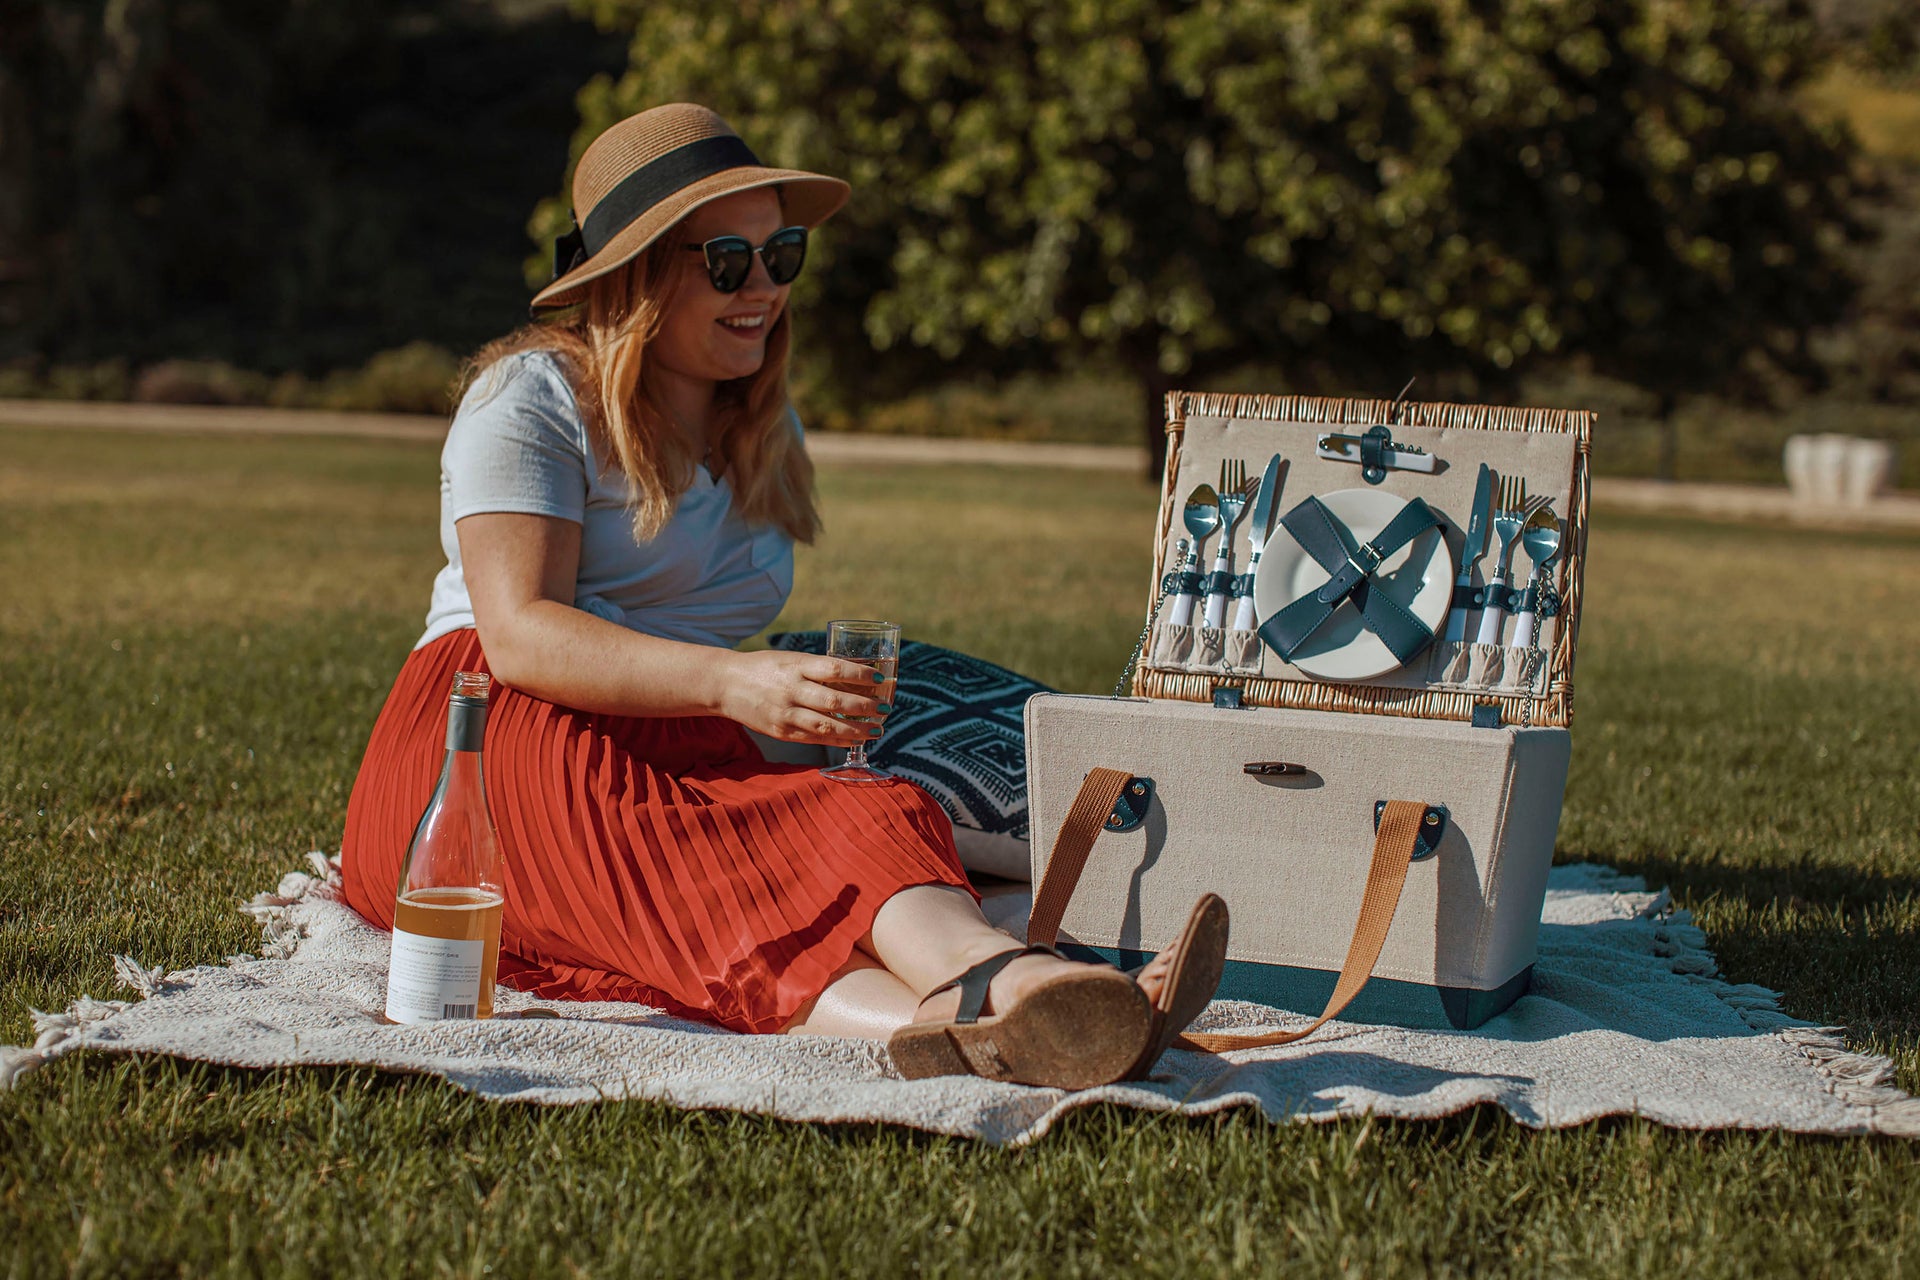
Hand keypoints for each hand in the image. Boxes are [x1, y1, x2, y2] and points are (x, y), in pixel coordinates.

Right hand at [716, 650, 889, 746]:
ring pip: (827, 725)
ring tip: (877, 730)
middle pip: (835, 700)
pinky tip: (854, 740)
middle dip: (865, 706)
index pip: (834, 669)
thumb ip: (818, 669)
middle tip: (885, 708)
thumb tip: (858, 678)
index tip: (879, 678)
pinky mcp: (781, 732)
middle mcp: (791, 689)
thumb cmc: (765, 668)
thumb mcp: (791, 659)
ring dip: (856, 729)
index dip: (859, 675)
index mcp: (796, 665)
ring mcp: (785, 713)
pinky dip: (838, 740)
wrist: (725, 684)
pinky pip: (815, 739)